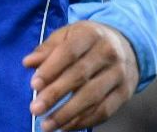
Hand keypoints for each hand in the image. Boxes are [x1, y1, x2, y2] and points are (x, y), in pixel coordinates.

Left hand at [23, 21, 138, 130]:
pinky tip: (65, 126)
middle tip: (35, 109)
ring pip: (92, 97)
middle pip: (79, 76)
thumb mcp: (68, 35)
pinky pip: (104, 111)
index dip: (51, 69)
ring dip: (67, 114)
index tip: (34, 84)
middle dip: (55, 95)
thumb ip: (48, 49)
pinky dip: (83, 121)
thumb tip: (28, 62)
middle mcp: (108, 53)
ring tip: (47, 124)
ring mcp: (119, 74)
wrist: (127, 46)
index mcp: (91, 34)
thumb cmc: (89, 41)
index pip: (69, 52)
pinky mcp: (125, 93)